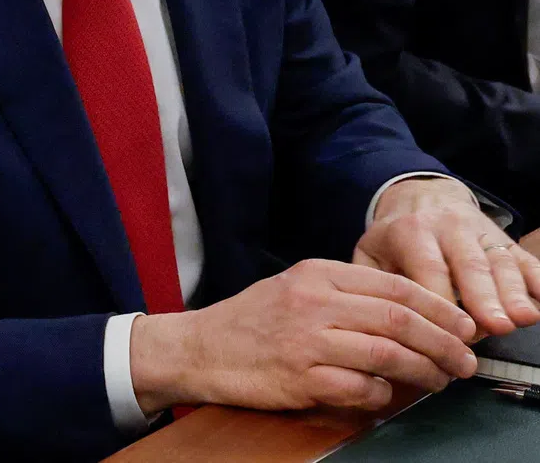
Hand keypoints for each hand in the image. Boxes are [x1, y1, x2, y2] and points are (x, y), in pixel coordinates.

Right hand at [129, 259, 477, 415]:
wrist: (202, 347)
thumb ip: (344, 294)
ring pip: (387, 354)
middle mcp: (314, 301)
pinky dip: (382, 392)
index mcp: (316, 273)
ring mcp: (307, 340)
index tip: (461, 325)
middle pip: (398, 319)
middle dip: (443, 341)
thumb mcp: (296, 288)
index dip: (437, 307)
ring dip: (424, 370)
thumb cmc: (252, 319)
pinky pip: (360, 387)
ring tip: (440, 380)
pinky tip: (386, 393)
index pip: (392, 286)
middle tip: (464, 359)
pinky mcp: (301, 377)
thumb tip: (406, 313)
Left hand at [355, 177, 539, 335]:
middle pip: (469, 264)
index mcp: (410, 231)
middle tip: (496, 327)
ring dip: (513, 292)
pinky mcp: (505, 240)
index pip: (428, 268)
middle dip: (483, 297)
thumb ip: (371, 280)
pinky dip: (537, 279)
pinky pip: (525, 259)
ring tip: (523, 318)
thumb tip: (376, 319)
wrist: (420, 195)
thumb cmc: (395, 238)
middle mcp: (448, 228)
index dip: (440, 302)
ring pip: (500, 262)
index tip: (448, 334)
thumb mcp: (371, 251)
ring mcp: (481, 232)